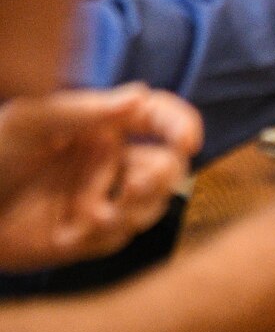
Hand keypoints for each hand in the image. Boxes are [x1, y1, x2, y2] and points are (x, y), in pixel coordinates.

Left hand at [0, 86, 201, 269]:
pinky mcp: (94, 235)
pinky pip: (119, 236)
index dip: (181, 125)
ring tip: (95, 215)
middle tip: (137, 186)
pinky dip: (99, 234)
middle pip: (168, 165)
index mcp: (104, 124)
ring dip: (132, 209)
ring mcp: (106, 197)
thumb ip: (85, 110)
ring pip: (152, 204)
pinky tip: (67, 232)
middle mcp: (113, 159)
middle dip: (161, 177)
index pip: (159, 117)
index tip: (187, 141)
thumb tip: (141, 94)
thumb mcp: (30, 122)